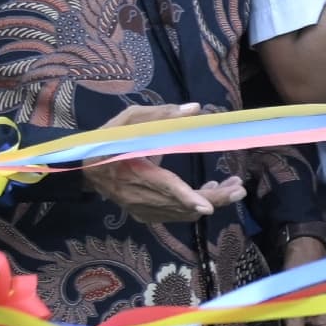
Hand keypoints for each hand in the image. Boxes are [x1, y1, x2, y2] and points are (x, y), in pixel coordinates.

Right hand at [81, 99, 244, 222]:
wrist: (85, 169)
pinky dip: (195, 206)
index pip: (164, 188)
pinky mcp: (146, 215)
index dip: (186, 198)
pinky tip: (210, 191)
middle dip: (214, 198)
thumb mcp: (129, 120)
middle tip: (239, 188)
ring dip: (211, 201)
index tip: (207, 206)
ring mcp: (143, 210)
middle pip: (182, 205)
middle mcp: (141, 197)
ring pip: (183, 213)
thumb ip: (161, 116)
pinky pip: (176, 215)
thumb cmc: (109, 140)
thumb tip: (195, 109)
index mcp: (135, 172)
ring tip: (233, 186)